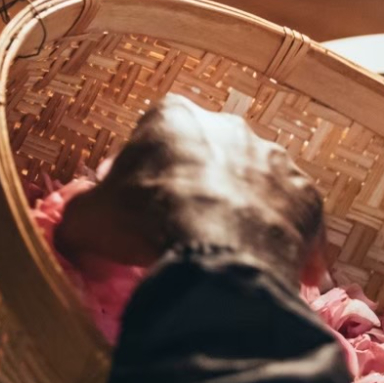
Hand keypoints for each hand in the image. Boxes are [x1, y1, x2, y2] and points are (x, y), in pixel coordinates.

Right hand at [54, 95, 326, 287]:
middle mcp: (231, 126)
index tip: (140, 205)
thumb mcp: (87, 219)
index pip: (155, 136)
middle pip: (212, 153)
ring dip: (245, 207)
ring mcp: (277, 160)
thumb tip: (74, 227)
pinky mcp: (309, 198)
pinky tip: (266, 266)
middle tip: (185, 226)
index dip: (145, 172)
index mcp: (174, 116)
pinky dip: (284, 240)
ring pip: (257, 181)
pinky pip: (294, 219)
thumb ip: (81, 214)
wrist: (215, 256)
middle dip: (201, 184)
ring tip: (228, 248)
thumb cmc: (143, 222)